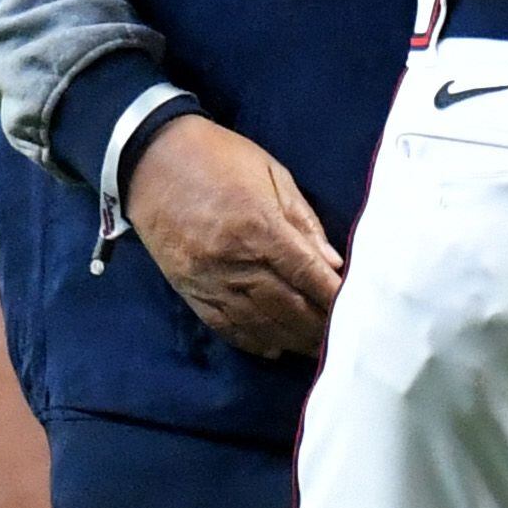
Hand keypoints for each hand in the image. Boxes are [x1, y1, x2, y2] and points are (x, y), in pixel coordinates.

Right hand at [123, 115, 343, 357]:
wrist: (149, 159)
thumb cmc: (218, 159)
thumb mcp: (272, 174)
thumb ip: (303, 221)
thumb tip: (332, 262)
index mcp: (258, 228)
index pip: (307, 274)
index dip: (334, 296)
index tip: (358, 311)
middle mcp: (234, 260)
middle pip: (287, 305)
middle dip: (319, 325)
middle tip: (344, 337)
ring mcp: (209, 279)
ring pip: (258, 322)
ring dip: (291, 339)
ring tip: (316, 348)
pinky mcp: (188, 288)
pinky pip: (223, 324)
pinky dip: (252, 340)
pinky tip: (274, 348)